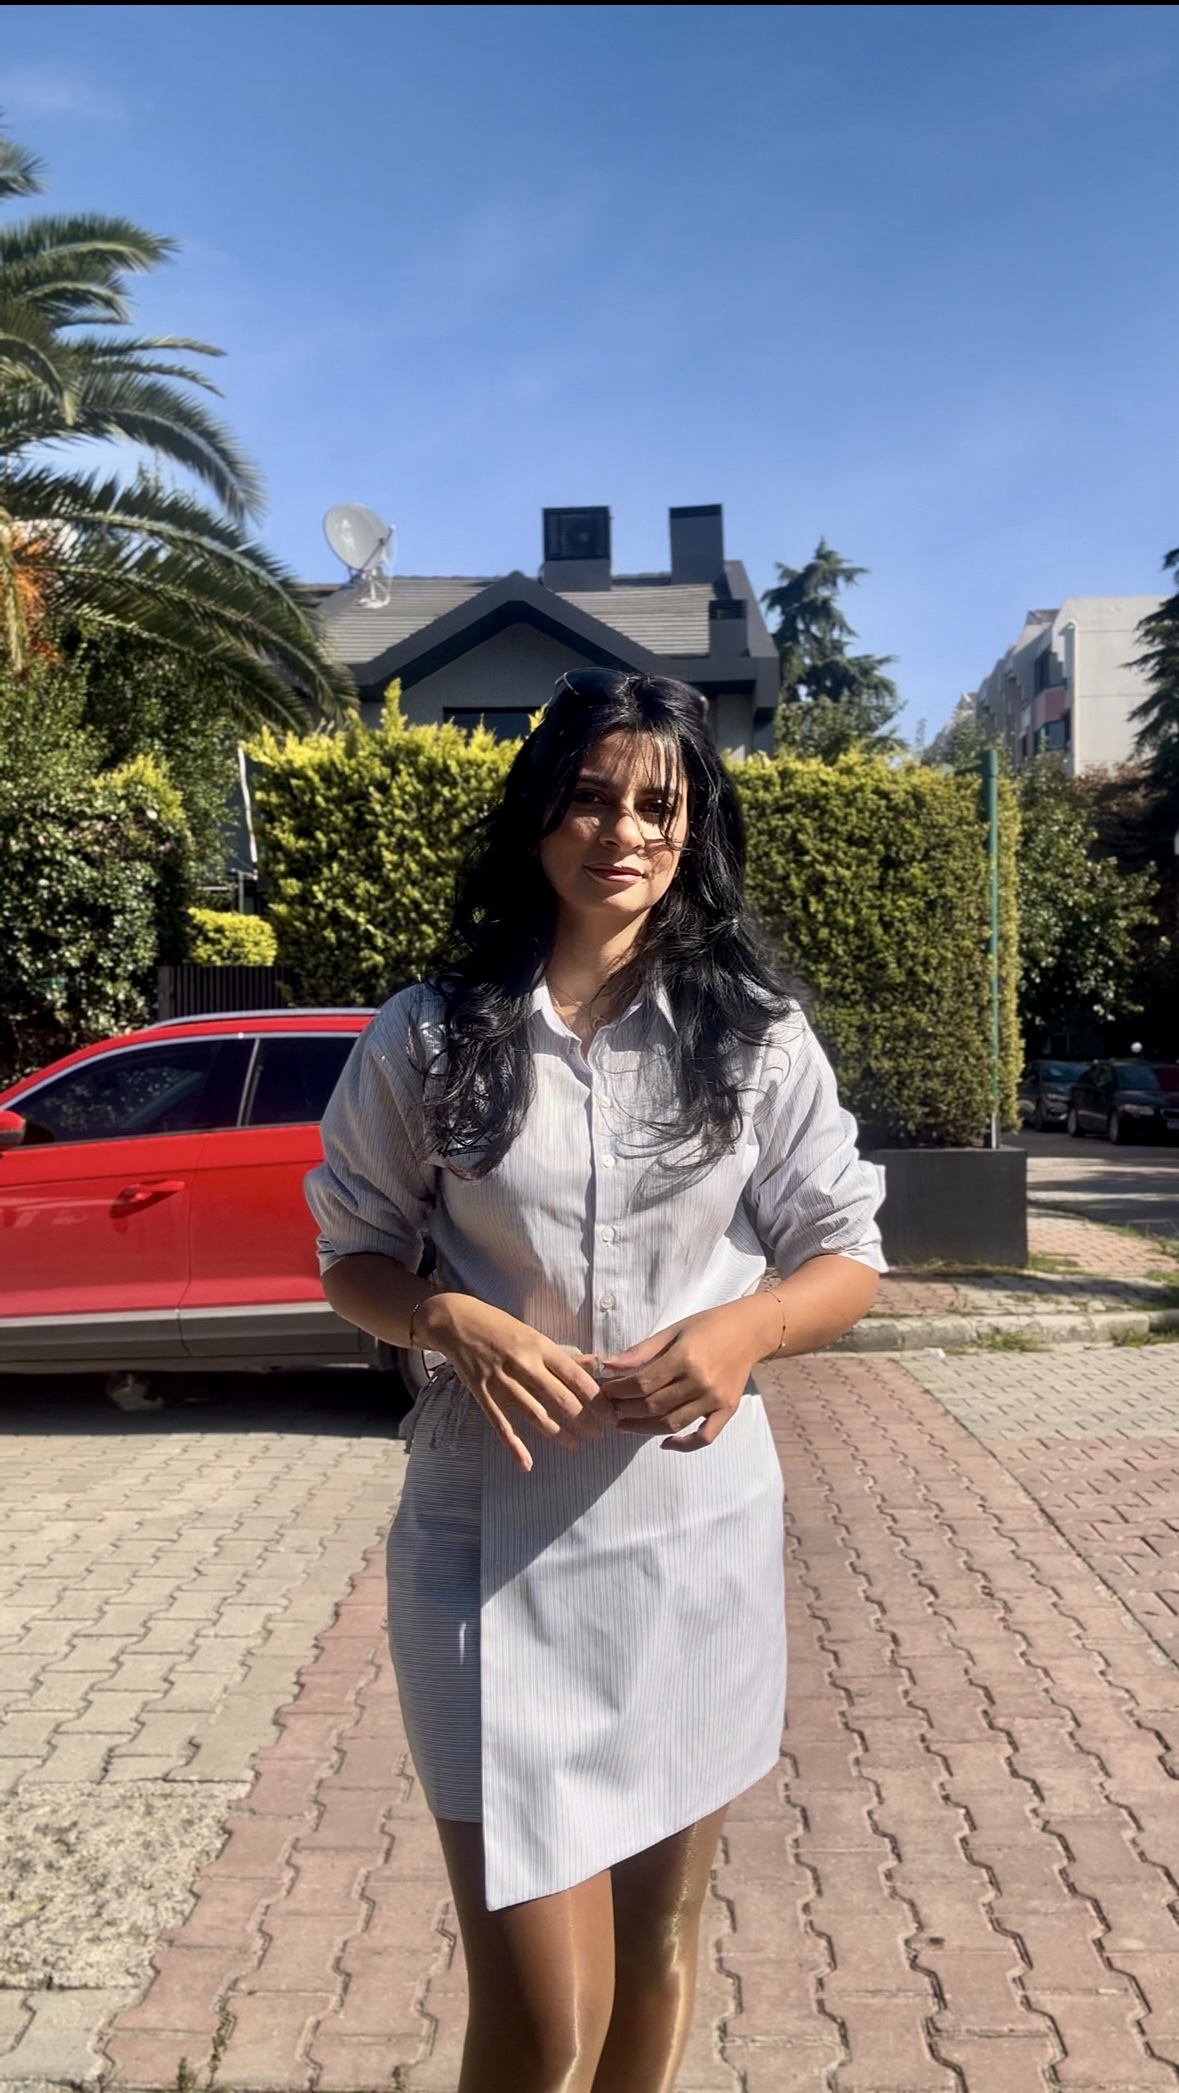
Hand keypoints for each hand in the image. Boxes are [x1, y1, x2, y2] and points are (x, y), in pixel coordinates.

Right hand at [419, 1293, 602, 1472]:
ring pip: (535, 1415)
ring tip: (575, 1446)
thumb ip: (564, 1355)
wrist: (458, 1322)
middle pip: (561, 1399)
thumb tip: (596, 1364)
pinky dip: (514, 1446)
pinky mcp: (483, 1394)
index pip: (576, 1377)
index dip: (597, 1399)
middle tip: (599, 1435)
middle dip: (584, 1420)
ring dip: (558, 1434)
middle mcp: (524, 1364)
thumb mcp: (535, 1334)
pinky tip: (526, 1464)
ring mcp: (502, 1381)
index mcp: (540, 1347)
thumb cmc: (501, 1327)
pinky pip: (501, 1425)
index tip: (611, 1414)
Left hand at [598, 1297, 777, 1451]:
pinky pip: (704, 1437)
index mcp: (684, 1358)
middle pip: (653, 1406)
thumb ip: (641, 1351)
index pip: (642, 1383)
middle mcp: (700, 1382)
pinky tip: (665, 1443)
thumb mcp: (672, 1331)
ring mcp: (715, 1399)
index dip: (619, 1390)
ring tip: (625, 1423)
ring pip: (672, 1423)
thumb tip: (609, 1365)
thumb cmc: (707, 1326)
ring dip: (643, 1428)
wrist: (749, 1331)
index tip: (606, 1391)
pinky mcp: (727, 1410)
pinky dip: (684, 1445)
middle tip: (611, 1408)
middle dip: (626, 1409)